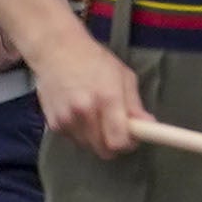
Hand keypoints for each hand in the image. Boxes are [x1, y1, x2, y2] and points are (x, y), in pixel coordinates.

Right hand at [36, 30, 147, 159]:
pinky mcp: (53, 123)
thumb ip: (135, 105)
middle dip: (114, 144)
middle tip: (118, 130)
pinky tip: (81, 115)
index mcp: (107, 99)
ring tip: (98, 118)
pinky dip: (81, 133)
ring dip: (97, 139)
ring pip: (88, 147)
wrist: (56, 51)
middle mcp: (84, 112)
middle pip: (103, 150)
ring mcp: (66, 119)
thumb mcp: (123, 77)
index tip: (133, 137)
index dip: (128, 144)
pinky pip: (73, 140)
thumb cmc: (95, 61)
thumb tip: (148, 126)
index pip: (118, 141)